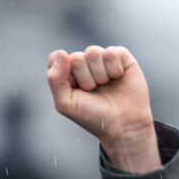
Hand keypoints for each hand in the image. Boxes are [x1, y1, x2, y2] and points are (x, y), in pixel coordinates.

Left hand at [46, 45, 160, 173]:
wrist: (124, 125)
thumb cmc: (93, 116)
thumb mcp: (66, 103)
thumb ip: (55, 79)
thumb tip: (61, 52)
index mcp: (67, 73)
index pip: (56, 58)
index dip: (64, 73)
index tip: (75, 89)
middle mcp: (84, 64)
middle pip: (76, 57)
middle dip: (85, 78)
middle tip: (94, 91)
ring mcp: (102, 59)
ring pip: (93, 52)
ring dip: (100, 75)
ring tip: (106, 86)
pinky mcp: (121, 57)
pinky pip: (111, 52)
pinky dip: (114, 68)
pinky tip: (118, 78)